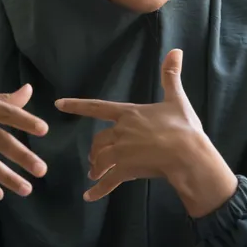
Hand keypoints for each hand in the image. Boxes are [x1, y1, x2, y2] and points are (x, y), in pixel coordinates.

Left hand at [55, 49, 236, 215]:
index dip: (77, 106)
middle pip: (99, 140)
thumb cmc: (183, 127)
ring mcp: (121, 151)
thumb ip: (171, 76)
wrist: (188, 153)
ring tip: (95, 174)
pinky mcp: (126, 170)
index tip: (58, 104)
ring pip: (100, 159)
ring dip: (96, 167)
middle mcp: (121, 131)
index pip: (97, 108)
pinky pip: (108, 181)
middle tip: (96, 161)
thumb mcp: (176, 99)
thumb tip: (175, 50)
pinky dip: (98, 190)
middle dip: (96, 150)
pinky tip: (89, 196)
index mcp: (129, 113)